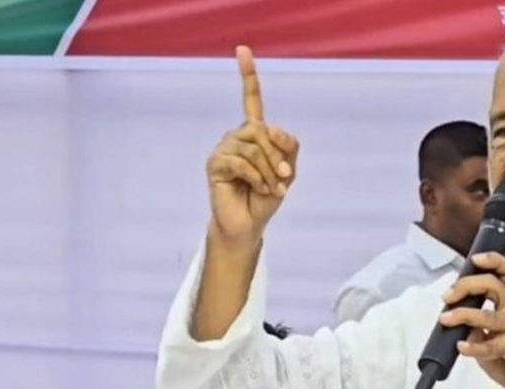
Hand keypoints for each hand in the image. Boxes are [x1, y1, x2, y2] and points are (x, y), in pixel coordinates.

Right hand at [205, 45, 299, 248]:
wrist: (249, 223)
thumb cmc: (267, 196)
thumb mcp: (289, 170)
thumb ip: (288, 147)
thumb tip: (270, 131)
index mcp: (255, 133)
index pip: (252, 100)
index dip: (248, 75)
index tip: (243, 49)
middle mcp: (236, 135)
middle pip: (262, 130)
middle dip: (278, 155)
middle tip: (285, 177)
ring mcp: (224, 148)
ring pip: (253, 148)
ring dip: (269, 171)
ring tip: (272, 188)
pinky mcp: (215, 164)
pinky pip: (242, 162)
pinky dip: (257, 178)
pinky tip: (260, 189)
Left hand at [439, 253, 504, 388]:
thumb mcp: (492, 337)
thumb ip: (478, 326)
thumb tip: (462, 322)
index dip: (492, 260)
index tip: (474, 259)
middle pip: (492, 284)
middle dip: (466, 285)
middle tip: (448, 296)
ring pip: (487, 314)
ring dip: (462, 315)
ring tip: (446, 320)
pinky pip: (488, 344)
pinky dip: (472, 346)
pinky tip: (461, 348)